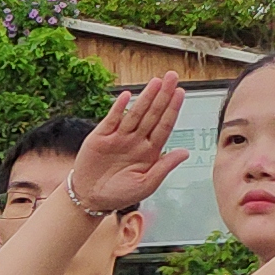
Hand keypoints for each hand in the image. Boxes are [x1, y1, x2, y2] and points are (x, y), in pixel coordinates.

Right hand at [65, 82, 188, 213]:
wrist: (90, 198)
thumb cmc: (119, 194)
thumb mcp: (146, 185)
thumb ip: (164, 167)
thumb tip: (184, 153)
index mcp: (150, 151)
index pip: (165, 125)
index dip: (172, 109)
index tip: (180, 93)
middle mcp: (136, 140)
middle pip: (153, 114)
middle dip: (163, 95)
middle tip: (172, 76)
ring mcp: (119, 137)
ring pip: (135, 113)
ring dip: (145, 97)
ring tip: (155, 82)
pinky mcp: (101, 136)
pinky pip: (112, 119)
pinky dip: (119, 108)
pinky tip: (126, 96)